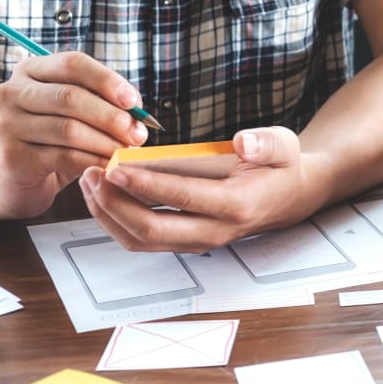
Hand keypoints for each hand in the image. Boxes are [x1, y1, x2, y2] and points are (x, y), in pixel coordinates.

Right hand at [0, 52, 147, 217]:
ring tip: (127, 151)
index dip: (107, 80)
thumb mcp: (77, 112)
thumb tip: (137, 110)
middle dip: (112, 116)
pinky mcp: (11, 156)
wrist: (17, 175)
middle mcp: (12, 92)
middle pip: (71, 96)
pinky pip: (64, 156)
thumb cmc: (55, 137)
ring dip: (107, 142)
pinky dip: (93, 161)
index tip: (134, 101)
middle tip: (139, 134)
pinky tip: (109, 166)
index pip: (72, 64)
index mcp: (31, 71)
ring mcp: (7, 124)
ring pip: (69, 129)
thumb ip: (103, 102)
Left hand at [78, 126, 323, 251]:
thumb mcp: (284, 145)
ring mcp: (199, 241)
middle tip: (92, 174)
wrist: (292, 195)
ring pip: (142, 241)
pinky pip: (144, 240)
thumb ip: (265, 142)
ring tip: (90, 183)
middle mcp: (215, 231)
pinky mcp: (187, 242)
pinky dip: (117, 222)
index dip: (145, 184)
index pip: (182, 199)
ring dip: (109, 216)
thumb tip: (243, 141)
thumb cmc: (282, 167)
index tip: (115, 166)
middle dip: (114, 204)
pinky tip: (104, 196)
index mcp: (237, 205)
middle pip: (152, 230)